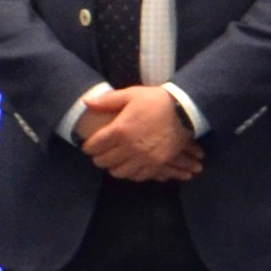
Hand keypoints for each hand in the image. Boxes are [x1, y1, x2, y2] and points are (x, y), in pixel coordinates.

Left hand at [78, 86, 200, 181]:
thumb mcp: (131, 95)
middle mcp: (130, 147)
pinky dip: (132, 173)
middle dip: (99, 158)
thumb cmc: (155, 101)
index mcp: (120, 130)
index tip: (89, 146)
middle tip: (101, 154)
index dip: (88, 147)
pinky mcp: (158, 163)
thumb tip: (85, 102)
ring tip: (116, 161)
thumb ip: (107, 100)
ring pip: (120, 172)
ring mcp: (145, 157)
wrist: (185, 110)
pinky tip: (131, 166)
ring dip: (115, 167)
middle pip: (104, 161)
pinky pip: (139, 176)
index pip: (94, 146)